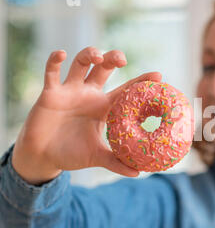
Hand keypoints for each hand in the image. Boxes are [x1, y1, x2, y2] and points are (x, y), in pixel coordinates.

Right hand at [12, 47, 161, 183]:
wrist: (43, 157)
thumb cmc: (72, 153)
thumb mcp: (97, 156)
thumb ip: (116, 162)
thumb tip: (138, 173)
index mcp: (103, 107)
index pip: (126, 90)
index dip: (140, 81)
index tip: (158, 75)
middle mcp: (88, 94)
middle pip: (104, 68)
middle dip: (113, 58)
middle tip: (122, 59)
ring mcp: (69, 91)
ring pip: (80, 63)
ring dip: (89, 55)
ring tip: (98, 57)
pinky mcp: (50, 93)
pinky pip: (51, 72)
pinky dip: (54, 61)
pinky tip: (61, 54)